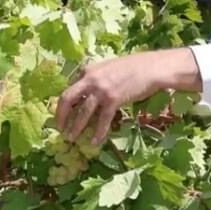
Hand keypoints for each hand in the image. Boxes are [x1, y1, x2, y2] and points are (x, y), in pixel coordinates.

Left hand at [55, 49, 201, 143]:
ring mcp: (101, 90)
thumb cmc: (132, 67)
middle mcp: (90, 79)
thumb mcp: (107, 68)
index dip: (63, 104)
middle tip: (59, 128)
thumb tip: (86, 93)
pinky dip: (98, 132)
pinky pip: (102, 120)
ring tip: (71, 138)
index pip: (69, 88)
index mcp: (87, 71)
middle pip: (67, 98)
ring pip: (83, 112)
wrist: (151, 68)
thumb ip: (94, 78)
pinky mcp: (114, 100)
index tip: (61, 114)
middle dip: (61, 115)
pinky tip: (94, 142)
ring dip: (76, 127)